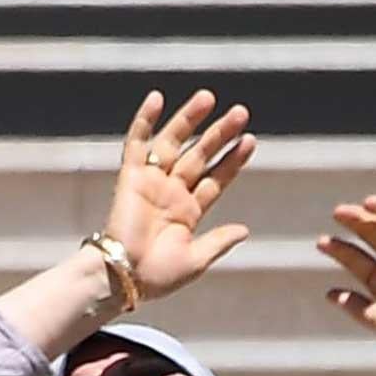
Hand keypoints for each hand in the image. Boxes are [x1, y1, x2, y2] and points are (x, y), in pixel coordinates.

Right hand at [99, 88, 254, 301]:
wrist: (124, 277)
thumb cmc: (158, 276)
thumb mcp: (197, 260)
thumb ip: (219, 241)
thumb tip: (244, 229)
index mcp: (189, 212)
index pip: (215, 178)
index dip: (233, 160)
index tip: (250, 140)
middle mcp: (171, 192)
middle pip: (200, 155)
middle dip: (219, 134)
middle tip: (241, 112)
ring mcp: (151, 182)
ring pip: (173, 143)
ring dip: (190, 120)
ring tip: (209, 97)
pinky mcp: (130, 177)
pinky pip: (136, 144)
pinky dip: (145, 121)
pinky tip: (157, 98)